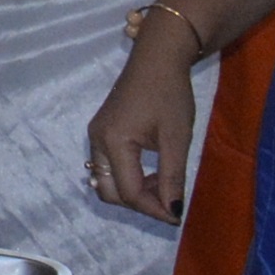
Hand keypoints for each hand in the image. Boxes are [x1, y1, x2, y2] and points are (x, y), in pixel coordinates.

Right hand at [87, 32, 199, 224]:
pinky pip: (108, 167)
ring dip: (133, 192)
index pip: (129, 192)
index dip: (154, 209)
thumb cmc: (170, 93)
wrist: (157, 58)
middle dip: (140, 204)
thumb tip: (173, 211)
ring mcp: (96, 135)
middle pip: (110, 192)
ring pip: (106, 181)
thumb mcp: (176, 138)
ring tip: (162, 185)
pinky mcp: (101, 131)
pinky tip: (150, 172)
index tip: (178, 216)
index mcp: (114, 141)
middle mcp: (97, 140)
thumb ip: (172, 177)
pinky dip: (127, 178)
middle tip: (169, 201)